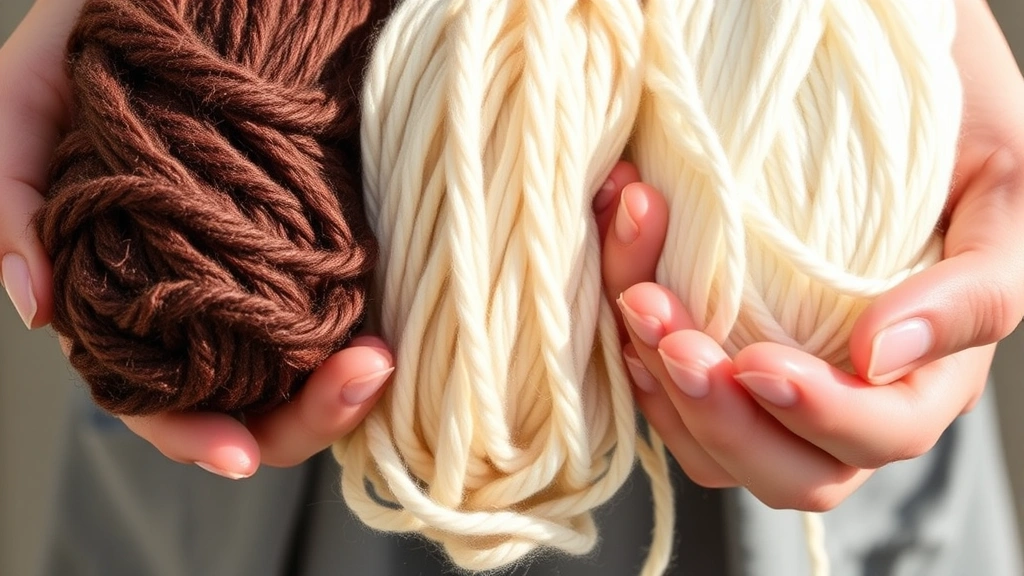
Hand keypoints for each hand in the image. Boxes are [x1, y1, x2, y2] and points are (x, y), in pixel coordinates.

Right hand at [0, 0, 393, 478]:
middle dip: (298, 420)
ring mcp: (277, 272)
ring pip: (309, 374)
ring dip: (345, 389)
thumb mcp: (36, 89)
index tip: (233, 451)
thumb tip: (36, 309)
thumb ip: (11, 187)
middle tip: (355, 377)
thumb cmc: (120, 32)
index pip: (161, 397)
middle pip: (252, 404)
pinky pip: (357, 313)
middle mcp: (213, 293)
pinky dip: (372, 335)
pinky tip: (391, 329)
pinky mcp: (335, 241)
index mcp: (138, 287)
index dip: (191, 436)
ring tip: (378, 356)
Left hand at [597, 0, 1023, 510]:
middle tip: (670, 334)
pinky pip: (666, 393)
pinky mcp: (716, 354)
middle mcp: (847, 396)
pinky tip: (628, 284)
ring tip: (636, 294)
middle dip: (717, 414)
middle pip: (786, 471)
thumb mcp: (999, 190)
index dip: (818, 415)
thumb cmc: (957, 131)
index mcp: (924, 374)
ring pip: (711, 443)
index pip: (880, 435)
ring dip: (661, 382)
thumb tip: (880, 355)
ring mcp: (775, 382)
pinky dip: (633, 350)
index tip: (757, 363)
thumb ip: (972, 291)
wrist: (880, 88)